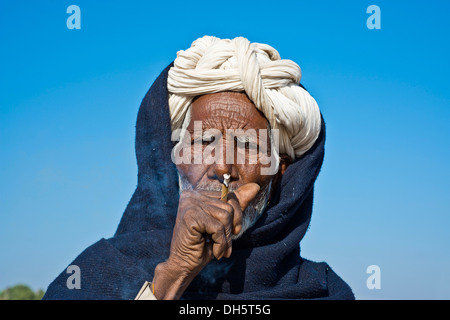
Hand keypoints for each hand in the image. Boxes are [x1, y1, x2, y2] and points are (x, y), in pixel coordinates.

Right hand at [152, 183, 259, 298]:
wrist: (183, 266)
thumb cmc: (202, 246)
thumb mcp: (222, 223)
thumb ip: (236, 205)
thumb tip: (255, 186)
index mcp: (197, 194)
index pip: (228, 196)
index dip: (236, 216)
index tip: (234, 232)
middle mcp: (192, 195)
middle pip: (228, 206)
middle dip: (231, 229)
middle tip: (226, 245)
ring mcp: (190, 204)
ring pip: (225, 216)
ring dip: (226, 238)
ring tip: (220, 249)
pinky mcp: (191, 216)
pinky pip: (217, 228)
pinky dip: (221, 243)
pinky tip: (216, 253)